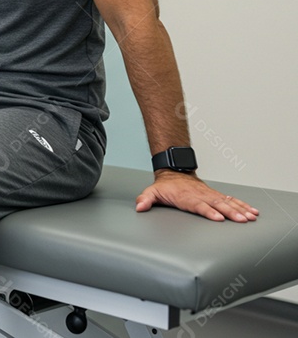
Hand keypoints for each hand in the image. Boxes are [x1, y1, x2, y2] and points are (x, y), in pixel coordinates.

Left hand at [135, 171, 258, 222]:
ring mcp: (210, 195)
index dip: (208, 211)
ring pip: (227, 202)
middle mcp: (200, 195)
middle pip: (217, 204)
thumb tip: (139, 207)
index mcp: (186, 197)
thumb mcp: (151, 192)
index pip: (198, 205)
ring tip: (251, 217)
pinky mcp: (215, 195)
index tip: (218, 217)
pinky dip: (242, 205)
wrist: (174, 173)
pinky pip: (231, 200)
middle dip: (230, 212)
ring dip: (240, 209)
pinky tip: (252, 212)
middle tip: (242, 220)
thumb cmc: (164, 187)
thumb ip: (145, 199)